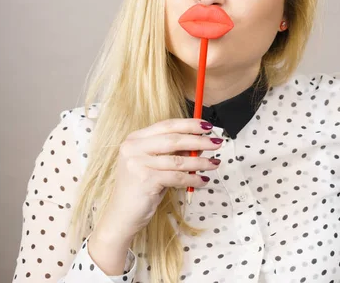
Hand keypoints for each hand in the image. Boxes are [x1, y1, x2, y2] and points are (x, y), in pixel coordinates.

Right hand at [88, 118, 221, 272]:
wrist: (122, 216)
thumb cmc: (142, 188)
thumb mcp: (157, 166)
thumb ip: (174, 153)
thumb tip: (201, 144)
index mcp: (135, 139)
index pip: (166, 125)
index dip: (189, 124)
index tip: (207, 126)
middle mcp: (133, 148)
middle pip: (173, 139)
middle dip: (199, 141)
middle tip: (217, 143)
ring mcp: (137, 163)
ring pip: (178, 160)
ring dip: (200, 162)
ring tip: (215, 164)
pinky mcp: (145, 180)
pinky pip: (177, 177)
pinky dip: (192, 179)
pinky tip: (202, 181)